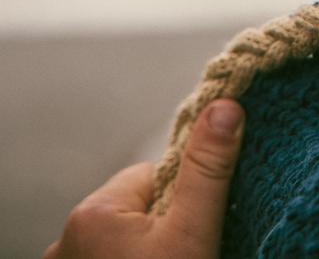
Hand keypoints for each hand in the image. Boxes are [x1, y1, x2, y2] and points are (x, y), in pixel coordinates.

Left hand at [43, 98, 243, 258]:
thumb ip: (207, 169)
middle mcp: (66, 235)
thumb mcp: (191, 232)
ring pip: (123, 234)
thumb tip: (226, 102)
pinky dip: (130, 256)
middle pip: (137, 205)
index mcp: (92, 210)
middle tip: (185, 250)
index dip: (183, 196)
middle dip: (163, 222)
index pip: (154, 175)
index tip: (196, 226)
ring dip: (147, 245)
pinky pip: (108, 253)